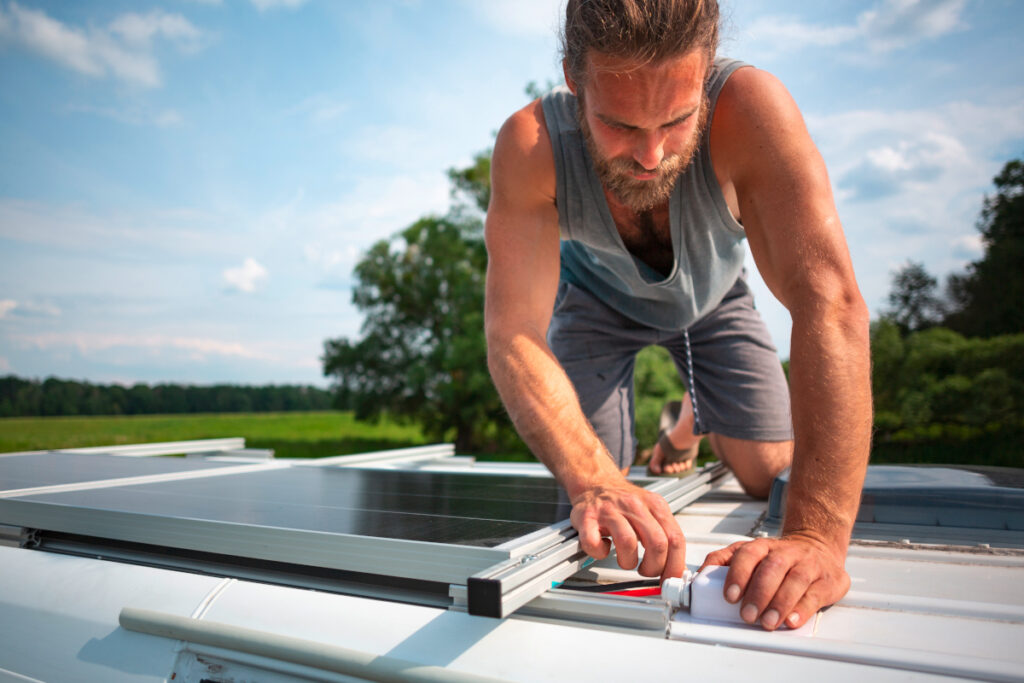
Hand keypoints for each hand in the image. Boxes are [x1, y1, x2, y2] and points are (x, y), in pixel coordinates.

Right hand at [570, 480, 685, 582]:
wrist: (595, 484)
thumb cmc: (623, 502)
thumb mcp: (651, 510)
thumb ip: (665, 534)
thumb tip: (676, 567)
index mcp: (655, 505)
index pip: (676, 538)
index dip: (675, 565)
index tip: (670, 579)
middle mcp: (634, 505)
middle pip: (657, 542)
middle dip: (654, 567)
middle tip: (646, 571)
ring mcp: (610, 510)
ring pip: (627, 542)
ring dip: (628, 562)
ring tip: (625, 560)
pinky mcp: (587, 517)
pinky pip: (594, 543)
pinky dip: (599, 553)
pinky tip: (603, 548)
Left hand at [700, 534, 849, 629]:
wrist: (818, 547)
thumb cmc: (777, 558)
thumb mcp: (749, 553)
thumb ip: (723, 562)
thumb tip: (698, 578)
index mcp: (763, 546)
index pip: (748, 555)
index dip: (738, 575)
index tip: (729, 596)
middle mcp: (786, 553)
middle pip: (772, 568)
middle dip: (758, 593)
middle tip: (747, 615)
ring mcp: (809, 565)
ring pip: (795, 580)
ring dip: (779, 603)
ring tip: (767, 622)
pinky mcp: (828, 580)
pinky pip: (815, 594)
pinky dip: (802, 609)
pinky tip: (791, 621)